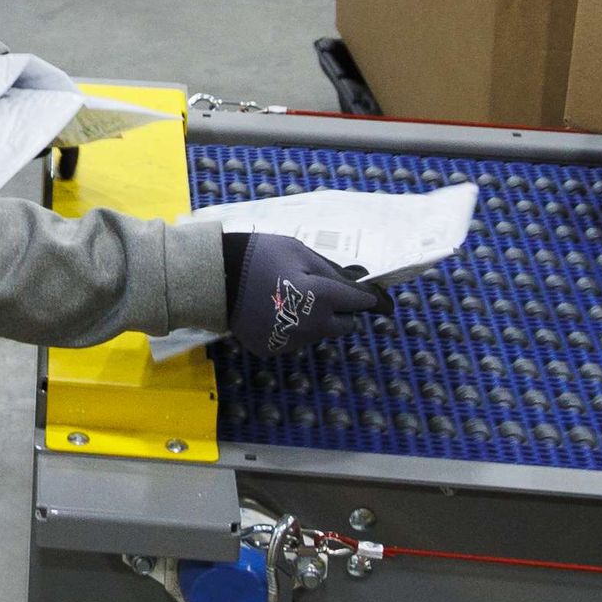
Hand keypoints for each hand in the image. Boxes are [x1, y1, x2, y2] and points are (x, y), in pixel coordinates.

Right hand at [224, 234, 387, 357]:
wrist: (215, 278)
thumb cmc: (260, 256)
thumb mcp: (299, 251)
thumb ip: (333, 270)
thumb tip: (362, 279)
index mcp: (322, 298)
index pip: (361, 302)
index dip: (375, 300)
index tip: (387, 305)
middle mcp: (313, 325)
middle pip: (345, 324)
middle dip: (341, 310)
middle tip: (322, 292)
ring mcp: (293, 342)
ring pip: (320, 333)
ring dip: (317, 320)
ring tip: (291, 297)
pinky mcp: (275, 350)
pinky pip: (297, 341)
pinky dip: (294, 329)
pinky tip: (274, 311)